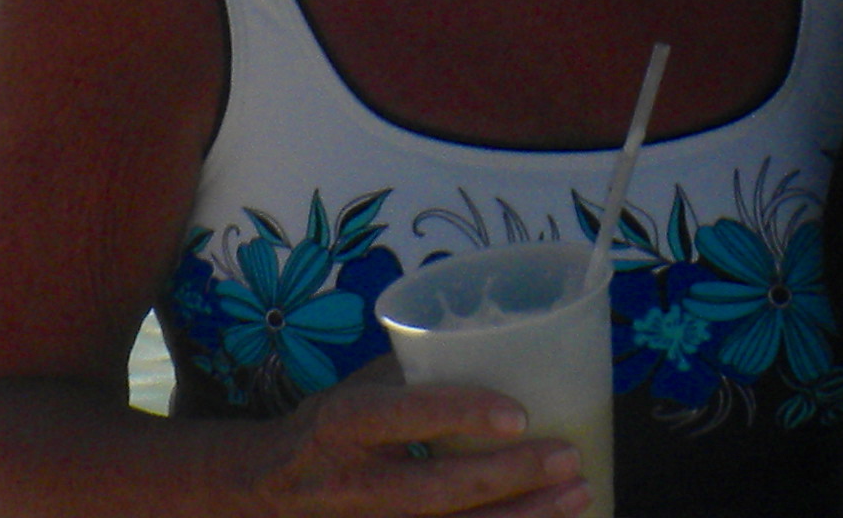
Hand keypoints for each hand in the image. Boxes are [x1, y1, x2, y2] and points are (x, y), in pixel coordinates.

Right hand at [246, 374, 591, 514]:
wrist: (265, 493)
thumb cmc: (325, 429)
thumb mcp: (355, 388)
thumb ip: (414, 374)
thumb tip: (492, 347)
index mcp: (346, 425)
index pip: (407, 419)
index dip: (463, 416)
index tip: (520, 414)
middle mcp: (359, 484)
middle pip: (442, 490)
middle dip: (512, 477)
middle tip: (568, 458)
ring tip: (577, 496)